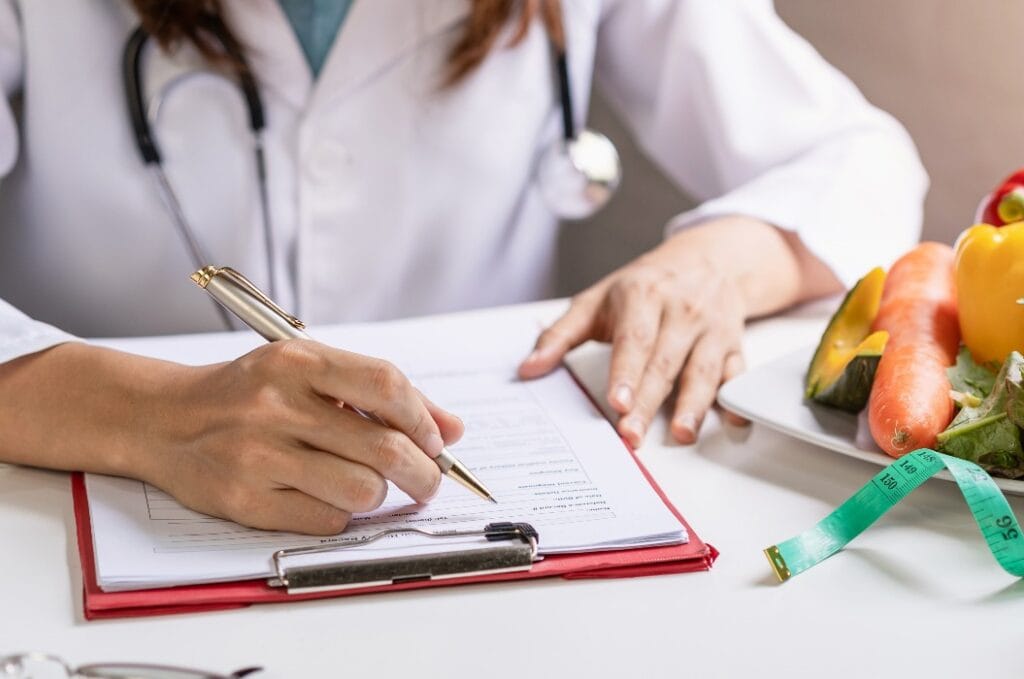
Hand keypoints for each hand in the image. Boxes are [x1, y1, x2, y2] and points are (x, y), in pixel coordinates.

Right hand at [137, 340, 463, 533]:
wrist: (162, 419)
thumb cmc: (248, 393)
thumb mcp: (308, 371)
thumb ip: (379, 395)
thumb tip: (452, 428)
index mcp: (297, 360)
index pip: (387, 386)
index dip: (424, 419)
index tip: (437, 441)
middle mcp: (276, 404)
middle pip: (384, 447)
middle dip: (423, 472)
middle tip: (428, 481)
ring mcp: (258, 454)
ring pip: (361, 490)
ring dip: (379, 495)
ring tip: (366, 486)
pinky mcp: (244, 499)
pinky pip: (327, 519)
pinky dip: (342, 514)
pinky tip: (325, 496)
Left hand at [519, 227, 754, 446]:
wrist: (708, 259)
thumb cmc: (644, 285)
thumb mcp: (596, 300)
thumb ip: (559, 336)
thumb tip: (527, 369)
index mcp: (643, 297)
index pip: (634, 339)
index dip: (626, 373)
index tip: (617, 402)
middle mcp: (680, 311)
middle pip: (664, 362)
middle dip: (648, 402)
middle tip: (632, 434)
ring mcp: (711, 328)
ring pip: (703, 370)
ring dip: (693, 405)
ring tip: (681, 433)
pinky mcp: (734, 343)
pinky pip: (738, 373)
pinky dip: (736, 398)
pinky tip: (730, 421)